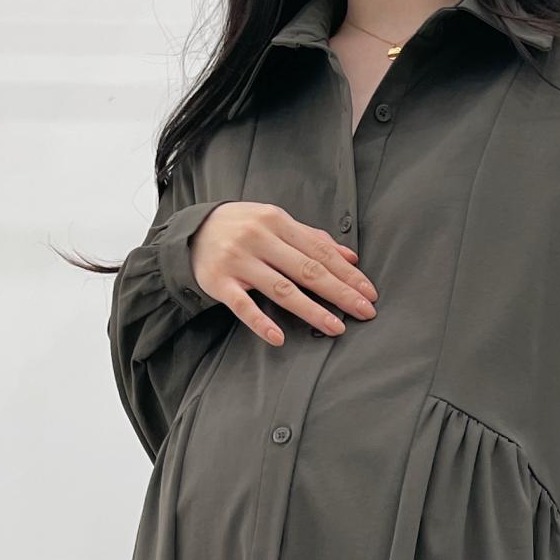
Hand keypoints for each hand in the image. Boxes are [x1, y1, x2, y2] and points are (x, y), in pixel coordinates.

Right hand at [190, 202, 378, 346]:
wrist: (191, 231)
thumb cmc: (241, 228)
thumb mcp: (275, 223)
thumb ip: (311, 239)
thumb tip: (350, 257)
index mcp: (277, 221)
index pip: (319, 251)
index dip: (347, 274)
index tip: (369, 293)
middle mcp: (259, 238)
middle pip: (307, 270)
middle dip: (339, 292)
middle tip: (364, 311)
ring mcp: (239, 261)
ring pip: (281, 289)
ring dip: (311, 310)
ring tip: (336, 327)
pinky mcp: (219, 282)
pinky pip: (243, 306)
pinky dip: (261, 323)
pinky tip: (279, 338)